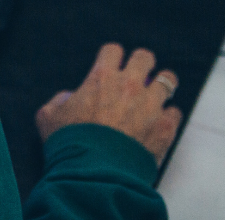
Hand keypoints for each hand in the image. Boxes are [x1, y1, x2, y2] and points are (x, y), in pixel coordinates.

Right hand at [35, 43, 182, 165]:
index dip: (112, 58)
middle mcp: (129, 85)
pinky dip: (168, 116)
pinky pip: (175, 112)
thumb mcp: (49, 117)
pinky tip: (159, 123)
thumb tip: (69, 98)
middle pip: (145, 57)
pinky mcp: (166, 127)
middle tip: (137, 77)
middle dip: (141, 64)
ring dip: (161, 86)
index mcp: (101, 77)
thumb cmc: (70, 144)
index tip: (111, 67)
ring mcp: (151, 105)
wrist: (95, 174)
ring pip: (168, 80)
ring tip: (155, 96)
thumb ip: (59, 101)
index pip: (113, 50)